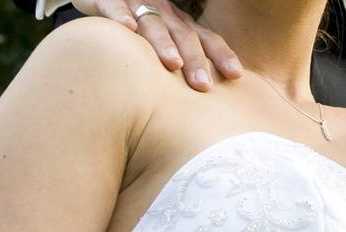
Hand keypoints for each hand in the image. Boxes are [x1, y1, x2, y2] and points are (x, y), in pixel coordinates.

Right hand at [70, 0, 242, 90]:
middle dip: (195, 60)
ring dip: (163, 42)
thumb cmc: (137, 30)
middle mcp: (163, 14)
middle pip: (184, 36)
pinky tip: (127, 27)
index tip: (236, 75)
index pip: (207, 39)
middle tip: (204, 86)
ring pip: (153, 23)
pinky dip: (120, 14)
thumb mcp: (165, 43)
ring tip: (172, 63)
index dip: (221, 55)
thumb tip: (201, 108)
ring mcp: (137, 5)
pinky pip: (115, 6)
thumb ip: (181, 69)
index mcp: (180, 25)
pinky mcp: (109, 1)